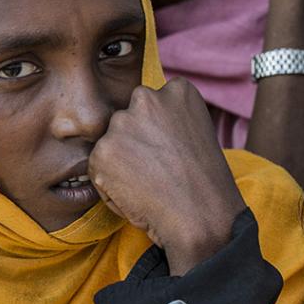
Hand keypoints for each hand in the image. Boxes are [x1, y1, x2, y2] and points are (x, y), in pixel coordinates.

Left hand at [89, 77, 246, 274]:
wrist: (201, 213)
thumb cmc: (204, 180)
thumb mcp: (197, 131)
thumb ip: (169, 118)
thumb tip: (142, 125)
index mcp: (178, 90)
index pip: (152, 103)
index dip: (158, 130)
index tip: (172, 149)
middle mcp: (147, 98)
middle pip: (128, 118)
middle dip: (135, 139)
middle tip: (157, 167)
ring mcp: (123, 123)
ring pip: (112, 142)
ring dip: (121, 160)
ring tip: (149, 182)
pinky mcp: (103, 150)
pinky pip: (99, 168)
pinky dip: (110, 184)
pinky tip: (136, 192)